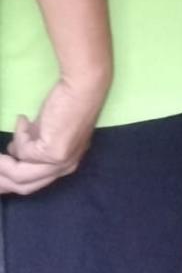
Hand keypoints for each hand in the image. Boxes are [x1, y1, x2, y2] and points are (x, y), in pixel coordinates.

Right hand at [0, 71, 109, 194]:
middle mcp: (66, 167)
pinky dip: (19, 135)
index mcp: (66, 163)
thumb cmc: (67, 102)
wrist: (83, 86)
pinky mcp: (53, 153)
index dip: (9, 182)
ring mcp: (61, 163)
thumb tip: (12, 152)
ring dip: (3, 162)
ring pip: (19, 174)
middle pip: (24, 186)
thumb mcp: (46, 130)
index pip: (33, 184)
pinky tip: (24, 120)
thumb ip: (32, 145)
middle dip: (1, 178)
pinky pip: (23, 152)